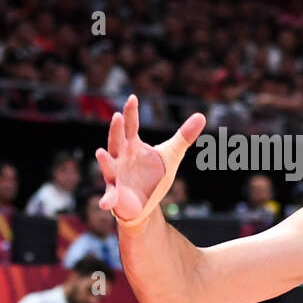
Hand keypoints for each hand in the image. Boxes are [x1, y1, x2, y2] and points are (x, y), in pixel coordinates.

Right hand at [96, 94, 204, 223]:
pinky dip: (108, 200)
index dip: (131, 113)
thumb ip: (184, 137)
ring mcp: (116, 176)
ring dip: (105, 161)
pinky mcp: (116, 195)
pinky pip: (111, 197)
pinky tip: (106, 204)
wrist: (145, 203)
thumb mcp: (171, 155)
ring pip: (109, 167)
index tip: (132, 98)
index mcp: (132, 145)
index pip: (131, 126)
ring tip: (100, 153)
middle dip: (116, 130)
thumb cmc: (152, 176)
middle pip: (117, 142)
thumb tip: (201, 116)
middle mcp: (120, 158)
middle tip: (117, 116)